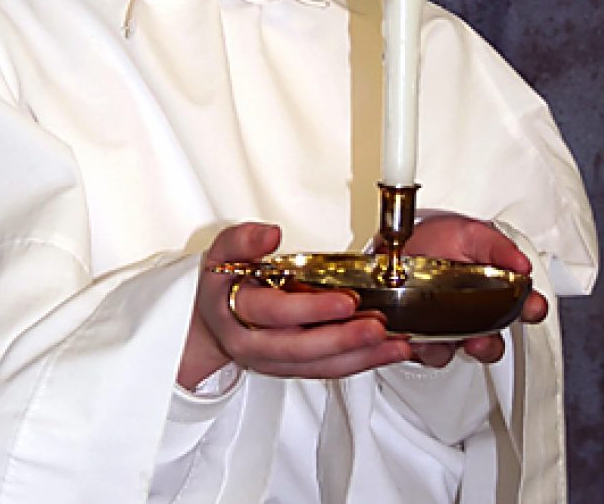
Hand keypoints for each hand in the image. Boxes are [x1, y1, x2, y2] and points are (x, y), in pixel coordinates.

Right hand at [177, 222, 411, 389]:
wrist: (211, 323)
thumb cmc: (221, 284)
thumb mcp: (223, 252)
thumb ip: (243, 239)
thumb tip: (270, 234)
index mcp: (234, 312)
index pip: (274, 313)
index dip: (310, 308)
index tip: (345, 300)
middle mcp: (254, 344)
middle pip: (300, 348)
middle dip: (341, 339)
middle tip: (375, 326)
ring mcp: (274, 362)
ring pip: (318, 365)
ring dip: (359, 356)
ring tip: (393, 342)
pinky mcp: (294, 369)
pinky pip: (328, 370)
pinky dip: (361, 362)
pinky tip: (387, 350)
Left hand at [403, 215, 547, 367]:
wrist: (400, 248)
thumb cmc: (437, 241)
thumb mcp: (469, 234)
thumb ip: (496, 247)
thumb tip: (522, 264)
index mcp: (494, 291)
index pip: (523, 307)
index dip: (532, 308)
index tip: (531, 307)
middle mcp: (475, 315)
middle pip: (492, 342)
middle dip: (489, 345)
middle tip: (481, 339)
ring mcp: (450, 328)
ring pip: (458, 352)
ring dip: (448, 351)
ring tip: (443, 339)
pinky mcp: (424, 337)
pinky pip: (428, 353)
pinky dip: (424, 349)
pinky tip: (417, 339)